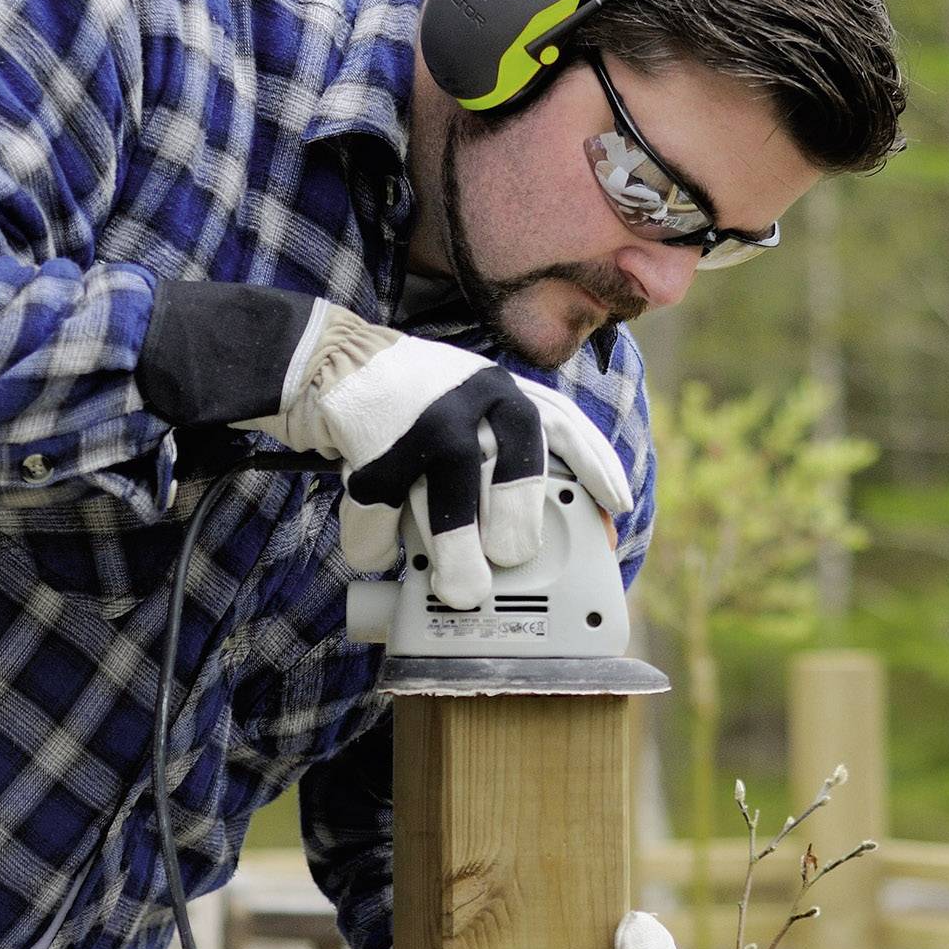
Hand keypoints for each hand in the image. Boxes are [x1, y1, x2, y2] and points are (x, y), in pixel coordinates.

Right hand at [243, 306, 632, 609]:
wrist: (332, 358)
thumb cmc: (414, 399)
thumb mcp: (471, 402)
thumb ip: (504, 446)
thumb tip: (547, 523)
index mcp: (501, 390)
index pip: (562, 427)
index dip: (596, 468)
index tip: (616, 510)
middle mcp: (472, 399)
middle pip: (511, 468)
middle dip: (516, 522)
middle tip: (512, 560)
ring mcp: (423, 420)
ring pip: (450, 498)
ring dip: (454, 550)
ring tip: (460, 589)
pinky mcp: (376, 444)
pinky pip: (384, 508)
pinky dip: (378, 540)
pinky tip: (377, 552)